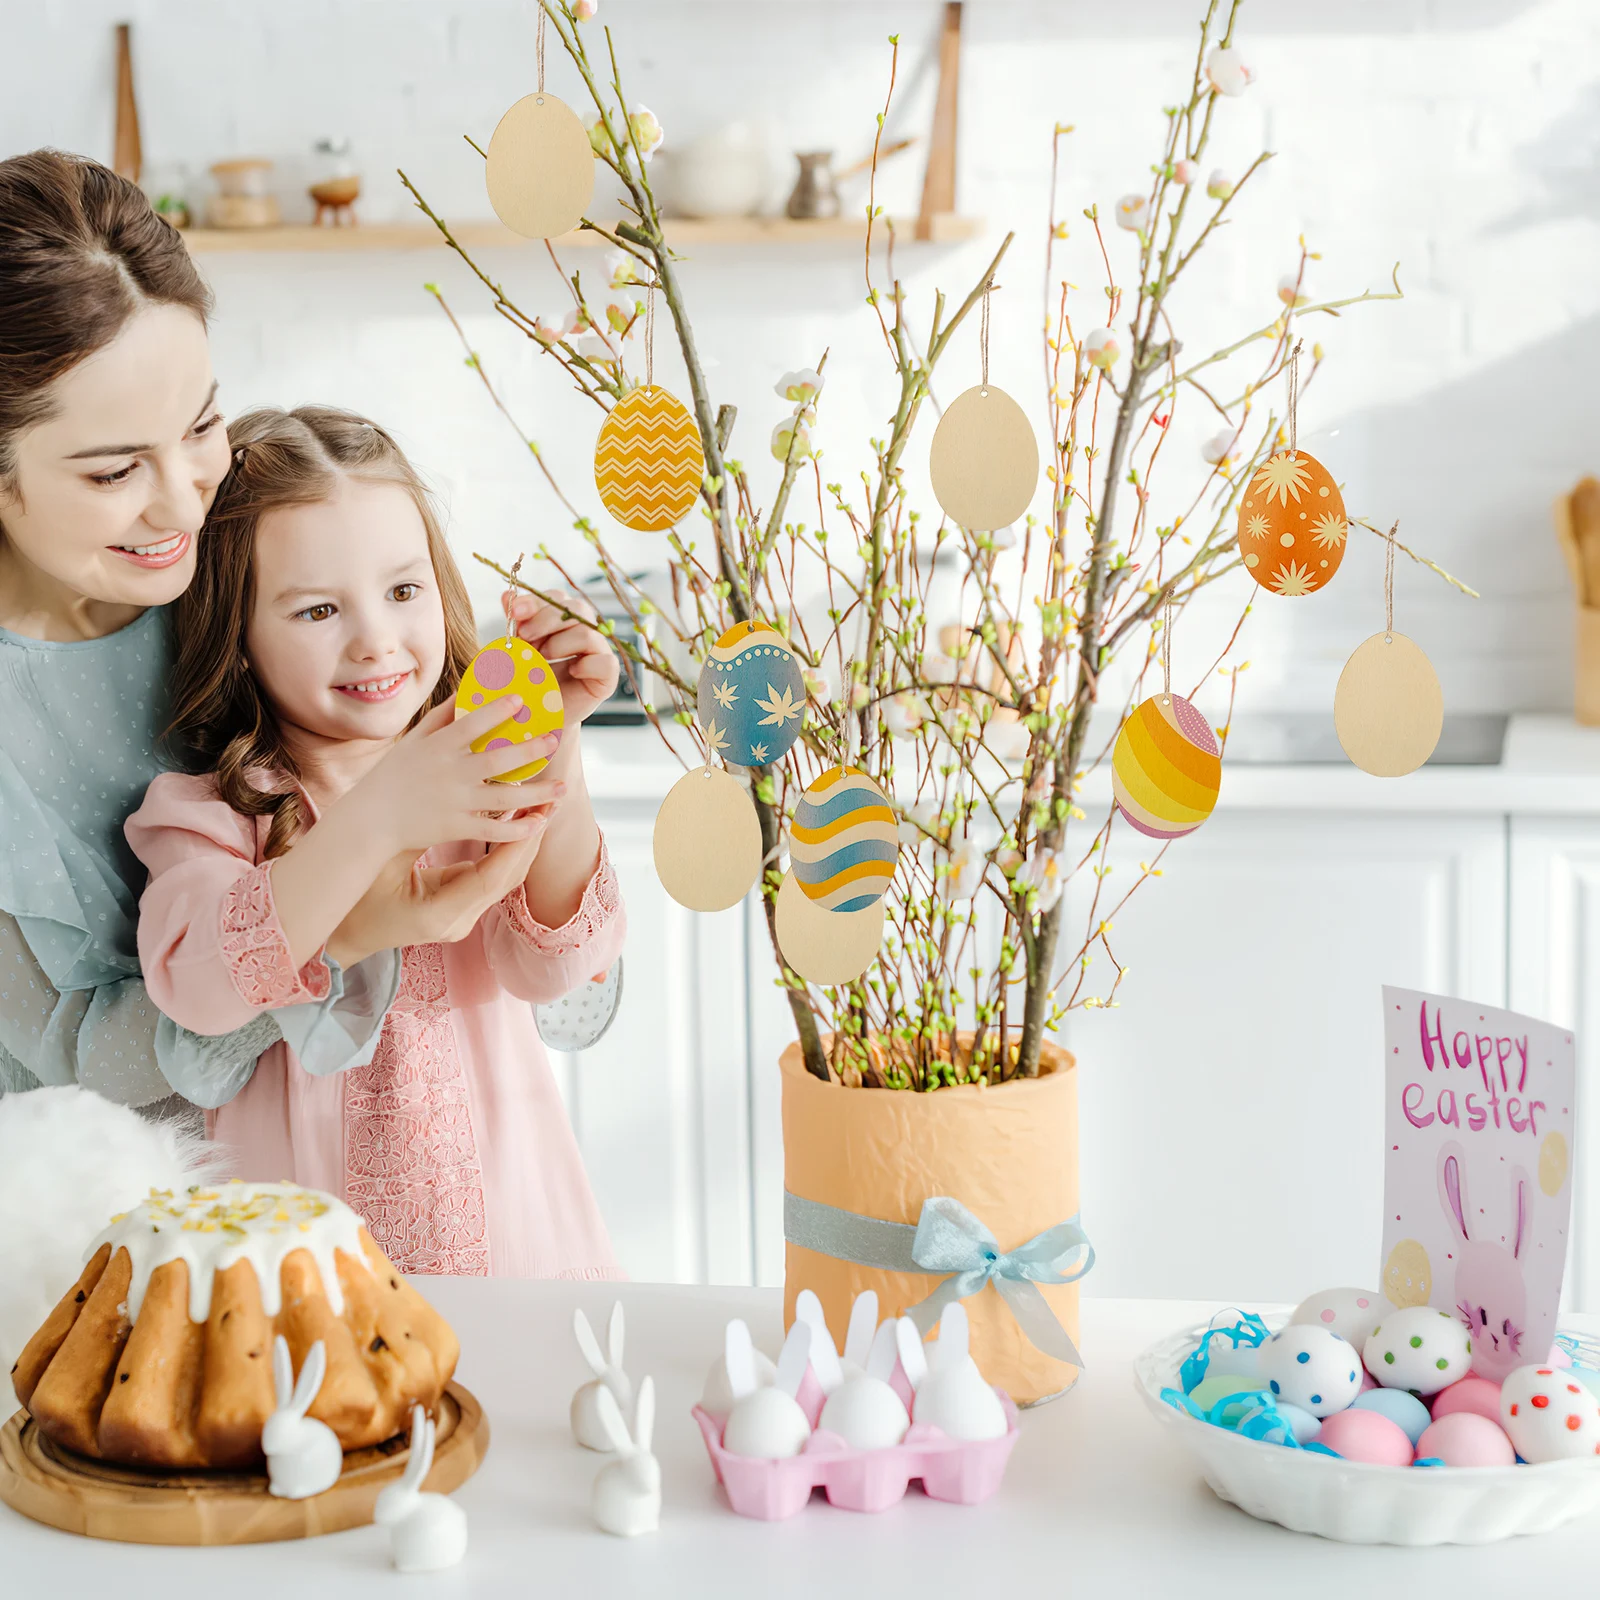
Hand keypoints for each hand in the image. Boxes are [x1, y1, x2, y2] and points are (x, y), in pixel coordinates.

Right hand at [327, 812, 553, 964]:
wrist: (342, 937)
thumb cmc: (354, 902)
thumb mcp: (381, 866)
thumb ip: (416, 837)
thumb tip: (450, 798)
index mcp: (440, 916)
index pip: (491, 876)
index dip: (518, 842)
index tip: (536, 811)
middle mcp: (459, 922)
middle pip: (508, 877)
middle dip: (531, 838)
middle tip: (550, 799)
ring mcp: (462, 920)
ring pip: (505, 878)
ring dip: (525, 842)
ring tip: (541, 805)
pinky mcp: (462, 910)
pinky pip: (493, 877)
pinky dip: (507, 850)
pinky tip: (517, 821)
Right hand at [351, 700, 565, 856]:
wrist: (370, 820)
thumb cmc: (393, 776)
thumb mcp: (413, 740)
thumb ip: (441, 717)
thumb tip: (466, 691)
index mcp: (439, 747)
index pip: (472, 724)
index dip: (498, 711)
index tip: (522, 700)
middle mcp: (450, 773)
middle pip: (498, 760)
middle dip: (530, 750)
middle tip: (555, 740)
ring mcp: (455, 802)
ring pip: (505, 799)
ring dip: (538, 793)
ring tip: (563, 786)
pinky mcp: (456, 828)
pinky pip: (494, 830)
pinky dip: (518, 829)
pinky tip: (540, 822)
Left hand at [503, 587, 620, 726]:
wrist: (538, 715)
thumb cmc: (530, 680)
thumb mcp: (519, 647)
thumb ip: (517, 623)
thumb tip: (507, 595)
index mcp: (565, 619)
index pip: (558, 598)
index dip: (537, 601)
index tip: (515, 611)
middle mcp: (586, 630)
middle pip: (576, 609)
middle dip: (545, 620)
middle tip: (524, 636)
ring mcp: (599, 652)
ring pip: (587, 633)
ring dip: (559, 644)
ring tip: (541, 659)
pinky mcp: (607, 676)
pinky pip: (605, 662)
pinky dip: (585, 666)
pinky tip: (570, 672)